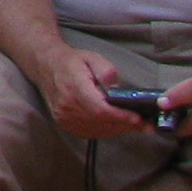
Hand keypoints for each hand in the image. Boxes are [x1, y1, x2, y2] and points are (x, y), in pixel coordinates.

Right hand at [36, 48, 150, 142]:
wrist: (46, 66)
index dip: (121, 116)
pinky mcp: (65, 124)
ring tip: (134, 124)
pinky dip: (106, 130)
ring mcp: (64, 118)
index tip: (139, 119)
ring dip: (118, 129)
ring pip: (97, 130)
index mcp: (74, 88)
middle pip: (102, 122)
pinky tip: (116, 124)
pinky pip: (90, 132)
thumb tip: (119, 91)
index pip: (101, 109)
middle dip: (126, 124)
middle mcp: (67, 106)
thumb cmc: (72, 61)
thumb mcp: (92, 58)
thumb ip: (107, 72)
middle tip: (146, 125)